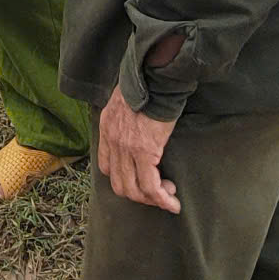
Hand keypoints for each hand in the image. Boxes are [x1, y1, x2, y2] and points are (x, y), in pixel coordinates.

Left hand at [95, 87, 180, 213]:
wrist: (155, 78)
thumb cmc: (147, 84)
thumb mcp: (125, 100)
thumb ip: (125, 117)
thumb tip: (137, 126)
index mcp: (106, 129)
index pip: (106, 166)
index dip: (123, 179)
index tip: (140, 180)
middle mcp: (112, 142)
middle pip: (119, 184)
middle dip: (139, 195)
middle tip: (156, 193)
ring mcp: (126, 149)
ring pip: (134, 190)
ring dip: (152, 200)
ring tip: (168, 197)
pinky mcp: (145, 152)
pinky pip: (151, 186)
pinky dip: (162, 198)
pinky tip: (172, 202)